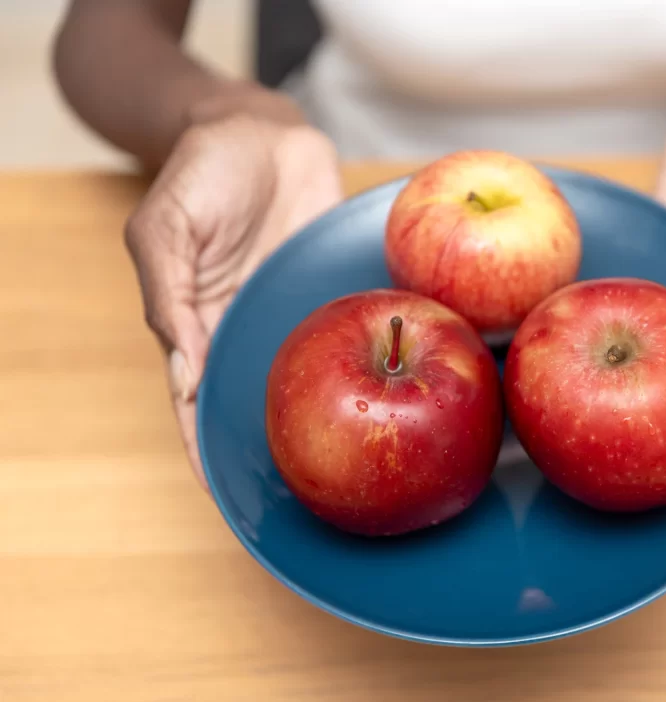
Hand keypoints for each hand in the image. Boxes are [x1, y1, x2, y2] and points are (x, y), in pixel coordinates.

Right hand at [124, 90, 342, 486]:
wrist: (261, 130)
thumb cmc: (203, 172)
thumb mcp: (166, 227)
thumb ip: (169, 291)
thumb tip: (186, 362)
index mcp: (197, 324)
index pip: (197, 400)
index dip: (208, 447)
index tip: (227, 496)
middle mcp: (247, 328)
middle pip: (258, 401)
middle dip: (275, 447)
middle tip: (305, 498)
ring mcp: (293, 313)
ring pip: (308, 378)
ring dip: (325, 415)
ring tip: (353, 464)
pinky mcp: (332, 291)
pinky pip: (348, 333)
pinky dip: (363, 362)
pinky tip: (389, 394)